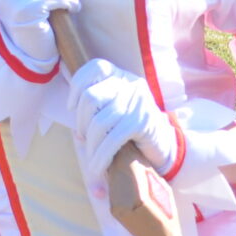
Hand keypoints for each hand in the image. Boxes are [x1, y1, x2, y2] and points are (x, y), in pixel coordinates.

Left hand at [66, 59, 180, 195]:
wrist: (164, 147)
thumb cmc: (132, 130)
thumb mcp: (115, 110)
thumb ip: (97, 107)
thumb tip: (73, 122)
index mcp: (122, 76)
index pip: (94, 68)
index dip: (77, 87)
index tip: (71, 108)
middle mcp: (131, 84)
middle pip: (91, 97)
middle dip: (81, 122)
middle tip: (84, 138)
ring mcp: (139, 101)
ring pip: (99, 122)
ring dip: (90, 145)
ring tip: (91, 158)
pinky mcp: (143, 122)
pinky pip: (113, 139)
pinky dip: (101, 156)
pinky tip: (98, 167)